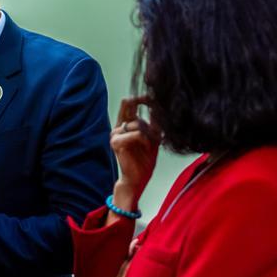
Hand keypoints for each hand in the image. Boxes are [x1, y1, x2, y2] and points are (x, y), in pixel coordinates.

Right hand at [110, 96, 161, 211]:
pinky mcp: (117, 142)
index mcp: (125, 125)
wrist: (137, 179)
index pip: (129, 103)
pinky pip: (137, 134)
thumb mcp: (153, 139)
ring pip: (138, 122)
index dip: (142, 98)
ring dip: (150, 133)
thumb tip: (160, 108)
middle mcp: (118, 127)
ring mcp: (115, 133)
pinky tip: (147, 147)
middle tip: (154, 105)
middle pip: (127, 103)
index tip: (154, 97)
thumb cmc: (144, 161)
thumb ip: (154, 124)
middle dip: (143, 102)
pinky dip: (146, 140)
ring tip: (153, 144)